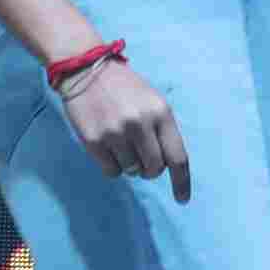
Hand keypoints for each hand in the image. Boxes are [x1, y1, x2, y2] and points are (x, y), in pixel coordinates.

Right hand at [62, 55, 192, 199]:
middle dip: (150, 170)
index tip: (183, 200)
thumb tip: (167, 166)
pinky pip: (111, 171)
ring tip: (121, 143)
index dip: (182, 182)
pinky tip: (108, 147)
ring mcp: (116, 133)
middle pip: (154, 169)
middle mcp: (141, 124)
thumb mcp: (153, 101)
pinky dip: (113, 166)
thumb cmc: (124, 88)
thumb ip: (162, 130)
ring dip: (130, 165)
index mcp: (161, 113)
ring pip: (132, 171)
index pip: (178, 157)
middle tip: (141, 157)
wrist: (86, 69)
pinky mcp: (94, 141)